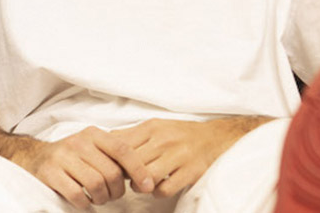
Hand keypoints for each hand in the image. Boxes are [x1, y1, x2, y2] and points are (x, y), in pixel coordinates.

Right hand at [9, 126, 155, 208]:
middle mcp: (79, 142)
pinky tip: (84, 202)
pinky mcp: (51, 173)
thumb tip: (146, 173)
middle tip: (112, 195)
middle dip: (117, 191)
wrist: (34, 157)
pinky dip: (85, 204)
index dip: (139, 169)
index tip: (148, 186)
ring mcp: (63, 157)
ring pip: (96, 184)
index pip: (123, 150)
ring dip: (102, 199)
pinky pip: (77, 195)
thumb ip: (114, 154)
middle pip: (111, 172)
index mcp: (93, 134)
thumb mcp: (92, 146)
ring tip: (99, 199)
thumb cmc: (72, 156)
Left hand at [111, 116, 272, 197]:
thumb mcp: (154, 127)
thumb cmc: (179, 134)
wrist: (215, 138)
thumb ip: (131, 134)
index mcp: (152, 128)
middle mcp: (164, 140)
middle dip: (125, 174)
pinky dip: (157, 193)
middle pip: (132, 162)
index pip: (121, 145)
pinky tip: (158, 188)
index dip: (113, 159)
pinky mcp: (190, 172)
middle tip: (125, 178)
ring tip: (141, 184)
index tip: (111, 166)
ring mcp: (178, 156)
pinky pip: (164, 189)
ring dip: (139, 185)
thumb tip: (105, 140)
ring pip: (146, 177)